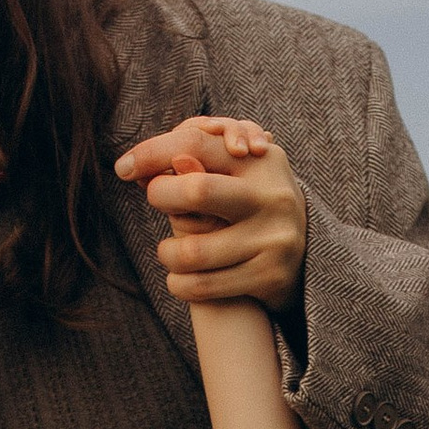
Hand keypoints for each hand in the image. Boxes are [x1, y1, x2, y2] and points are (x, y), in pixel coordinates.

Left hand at [115, 115, 306, 314]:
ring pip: (192, 251)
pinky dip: (179, 284)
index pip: (195, 142)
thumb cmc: (247, 212)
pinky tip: (177, 279)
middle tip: (153, 201)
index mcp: (259, 161)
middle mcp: (271, 195)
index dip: (152, 152)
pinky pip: (203, 285)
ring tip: (167, 252)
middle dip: (161, 196)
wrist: (304, 261)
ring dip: (166, 253)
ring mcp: (274, 237)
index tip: (124, 168)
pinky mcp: (270, 275)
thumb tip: (149, 169)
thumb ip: (192, 169)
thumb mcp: (230, 180)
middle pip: (196, 190)